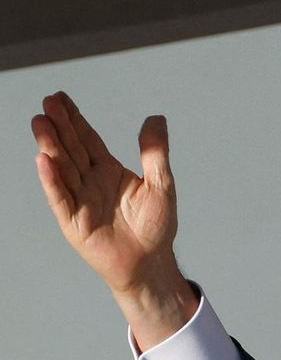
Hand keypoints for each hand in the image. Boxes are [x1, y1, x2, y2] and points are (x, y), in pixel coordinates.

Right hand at [32, 92, 196, 348]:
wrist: (150, 262)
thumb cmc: (156, 226)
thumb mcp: (161, 184)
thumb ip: (155, 153)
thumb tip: (156, 118)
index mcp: (108, 170)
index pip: (87, 139)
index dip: (74, 119)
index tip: (59, 97)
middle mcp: (90, 182)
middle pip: (72, 149)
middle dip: (59, 126)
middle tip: (48, 103)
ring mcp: (79, 200)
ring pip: (62, 169)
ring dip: (51, 147)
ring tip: (40, 123)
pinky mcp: (74, 222)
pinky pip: (61, 198)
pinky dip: (52, 180)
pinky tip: (43, 161)